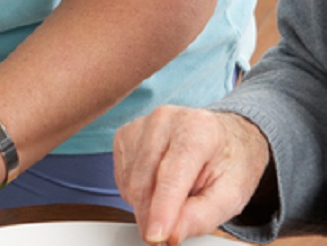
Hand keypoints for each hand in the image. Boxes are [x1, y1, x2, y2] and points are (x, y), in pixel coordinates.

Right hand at [113, 105, 270, 244]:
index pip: (171, 175)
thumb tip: (173, 233)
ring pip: (130, 182)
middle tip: (167, 236)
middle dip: (152, 216)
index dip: (162, 209)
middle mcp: (163, 120)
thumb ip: (203, 216)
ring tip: (175, 200)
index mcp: (197, 129)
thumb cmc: (229, 162)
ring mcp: (140, 125)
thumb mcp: (233, 194)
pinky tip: (158, 188)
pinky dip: (137, 193)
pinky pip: (122, 177)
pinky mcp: (124, 134)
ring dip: (146, 205)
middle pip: (145, 181)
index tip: (155, 236)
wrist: (223, 136)